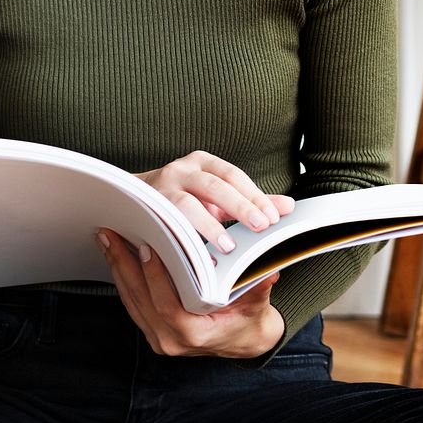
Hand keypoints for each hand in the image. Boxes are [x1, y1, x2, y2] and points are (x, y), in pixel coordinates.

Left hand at [96, 228, 284, 357]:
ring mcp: (159, 337)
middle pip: (140, 300)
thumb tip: (267, 271)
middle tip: (111, 235)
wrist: (245, 341)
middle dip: (124, 264)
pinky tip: (115, 254)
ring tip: (107, 238)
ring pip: (130, 300)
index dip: (155, 277)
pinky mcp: (152, 330)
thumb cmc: (249, 318)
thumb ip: (258, 287)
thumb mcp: (258, 302)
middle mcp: (172, 340)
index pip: (168, 305)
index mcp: (195, 334)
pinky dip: (122, 276)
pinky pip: (131, 302)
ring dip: (117, 267)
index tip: (147, 247)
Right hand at [136, 151, 294, 253]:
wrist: (135, 201)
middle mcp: (181, 169)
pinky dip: (186, 243)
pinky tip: (200, 261)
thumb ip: (250, 201)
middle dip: (239, 207)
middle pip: (215, 186)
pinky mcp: (147, 211)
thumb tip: (288, 207)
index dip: (254, 196)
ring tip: (229, 248)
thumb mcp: (218, 198)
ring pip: (188, 205)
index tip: (273, 218)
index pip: (233, 175)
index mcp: (203, 162)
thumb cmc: (186, 200)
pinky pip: (168, 226)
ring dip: (210, 227)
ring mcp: (161, 188)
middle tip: (260, 227)